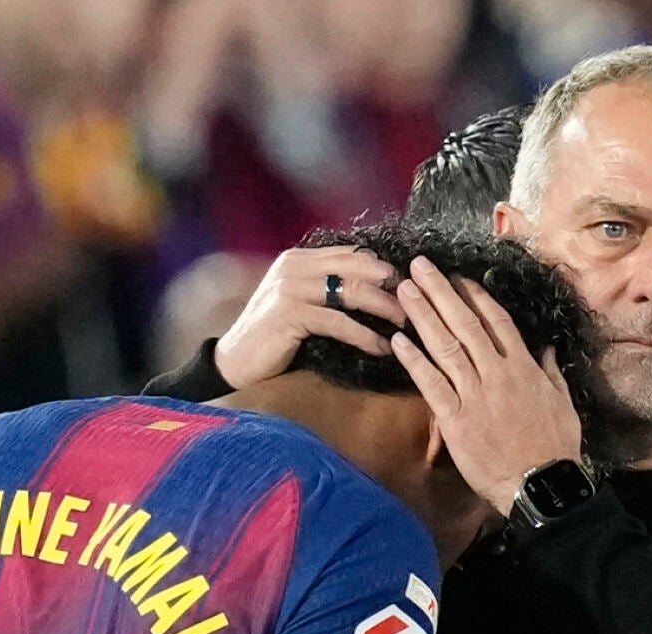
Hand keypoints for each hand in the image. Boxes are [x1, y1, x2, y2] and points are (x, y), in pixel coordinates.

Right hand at [214, 246, 405, 388]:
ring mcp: (290, 288)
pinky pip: (338, 322)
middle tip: (417, 304)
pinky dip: (365, 336)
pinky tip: (382, 348)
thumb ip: (326, 289)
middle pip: (357, 267)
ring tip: (406, 324)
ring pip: (352, 291)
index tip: (410, 286)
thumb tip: (373, 289)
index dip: (383, 267)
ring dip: (384, 308)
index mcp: (299, 259)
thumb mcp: (300, 304)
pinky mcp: (290, 314)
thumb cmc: (274, 337)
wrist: (234, 362)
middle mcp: (294, 267)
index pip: (352, 254)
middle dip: (391, 285)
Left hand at [390, 256, 582, 516]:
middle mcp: (497, 373)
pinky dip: (414, 360)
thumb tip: (546, 348)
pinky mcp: (455, 418)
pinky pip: (430, 383)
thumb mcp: (563, 402)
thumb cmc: (555, 446)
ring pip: (444, 346)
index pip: (496, 321)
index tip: (457, 276)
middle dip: (440, 292)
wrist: (539, 483)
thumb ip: (551, 371)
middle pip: (464, 324)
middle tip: (418, 266)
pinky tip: (397, 340)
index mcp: (523, 367)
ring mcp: (474, 394)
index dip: (474, 296)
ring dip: (422, 315)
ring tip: (403, 290)